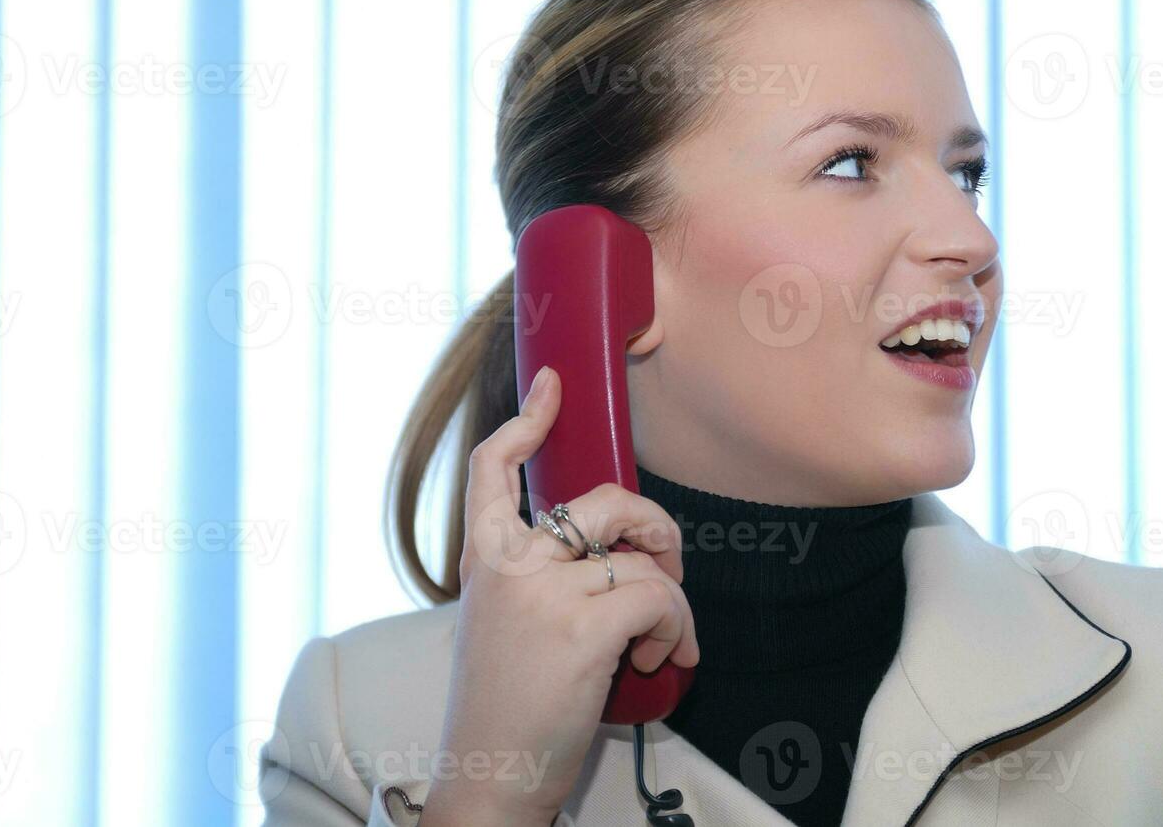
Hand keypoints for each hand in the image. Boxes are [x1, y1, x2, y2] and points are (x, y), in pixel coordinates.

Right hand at [418, 366, 698, 825]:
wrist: (491, 775)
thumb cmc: (504, 706)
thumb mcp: (503, 622)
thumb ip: (538, 575)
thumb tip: (613, 550)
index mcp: (484, 558)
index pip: (493, 468)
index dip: (528, 421)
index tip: (553, 388)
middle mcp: (510, 563)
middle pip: (604, 502)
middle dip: (655, 526)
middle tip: (666, 566)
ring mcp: (545, 591)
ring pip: (644, 561)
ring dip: (672, 603)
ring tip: (664, 642)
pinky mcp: (583, 626)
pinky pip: (659, 599)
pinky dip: (678, 629)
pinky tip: (665, 658)